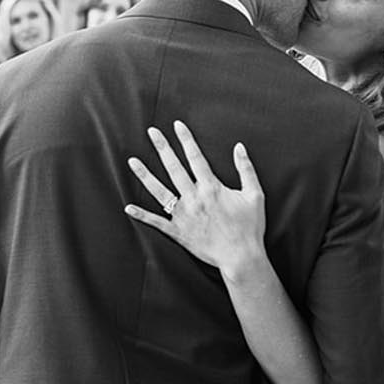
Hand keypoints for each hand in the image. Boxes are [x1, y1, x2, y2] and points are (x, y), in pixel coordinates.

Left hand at [125, 121, 267, 277]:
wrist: (241, 258)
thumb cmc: (249, 227)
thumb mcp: (255, 195)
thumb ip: (246, 169)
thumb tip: (239, 147)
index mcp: (211, 188)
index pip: (196, 157)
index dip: (186, 140)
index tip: (177, 125)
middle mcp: (194, 198)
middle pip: (174, 168)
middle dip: (162, 148)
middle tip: (152, 132)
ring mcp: (183, 215)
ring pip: (160, 191)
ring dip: (145, 176)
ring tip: (132, 161)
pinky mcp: (178, 232)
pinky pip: (157, 222)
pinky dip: (142, 215)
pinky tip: (128, 207)